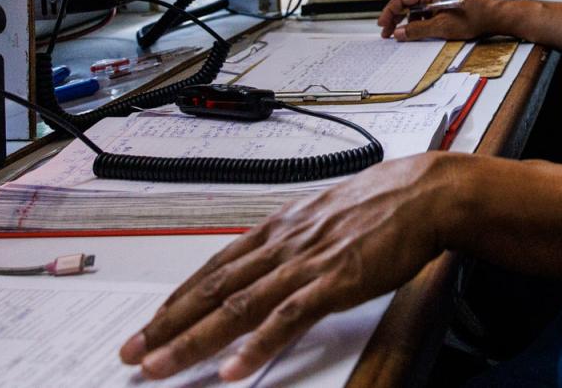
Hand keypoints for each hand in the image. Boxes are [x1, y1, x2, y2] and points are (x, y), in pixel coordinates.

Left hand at [119, 153, 451, 380]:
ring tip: (161, 368)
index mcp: (280, 228)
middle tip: (133, 353)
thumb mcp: (327, 215)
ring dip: (194, 340)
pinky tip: (234, 369)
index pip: (215, 267)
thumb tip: (272, 258)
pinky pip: (288, 318)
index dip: (178, 298)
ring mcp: (307, 263)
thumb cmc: (385, 203)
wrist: (428, 192)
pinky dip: (258, 345)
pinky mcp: (336, 281)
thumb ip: (296, 239)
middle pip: (213, 289)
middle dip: (168, 324)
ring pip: (238, 306)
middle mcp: (284, 244)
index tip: (150, 323)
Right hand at [376, 0, 497, 41]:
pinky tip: (417, 31)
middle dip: (395, 16)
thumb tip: (400, 32)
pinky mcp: (442, 3)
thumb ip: (418, 30)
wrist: (492, 17)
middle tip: (387, 31)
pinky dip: (417, 20)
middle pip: (406, 1)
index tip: (382, 24)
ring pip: (414, 6)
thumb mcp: (442, 27)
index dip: (389, 11)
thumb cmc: (473, 18)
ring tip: (401, 34)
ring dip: (406, 19)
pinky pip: (423, 10)